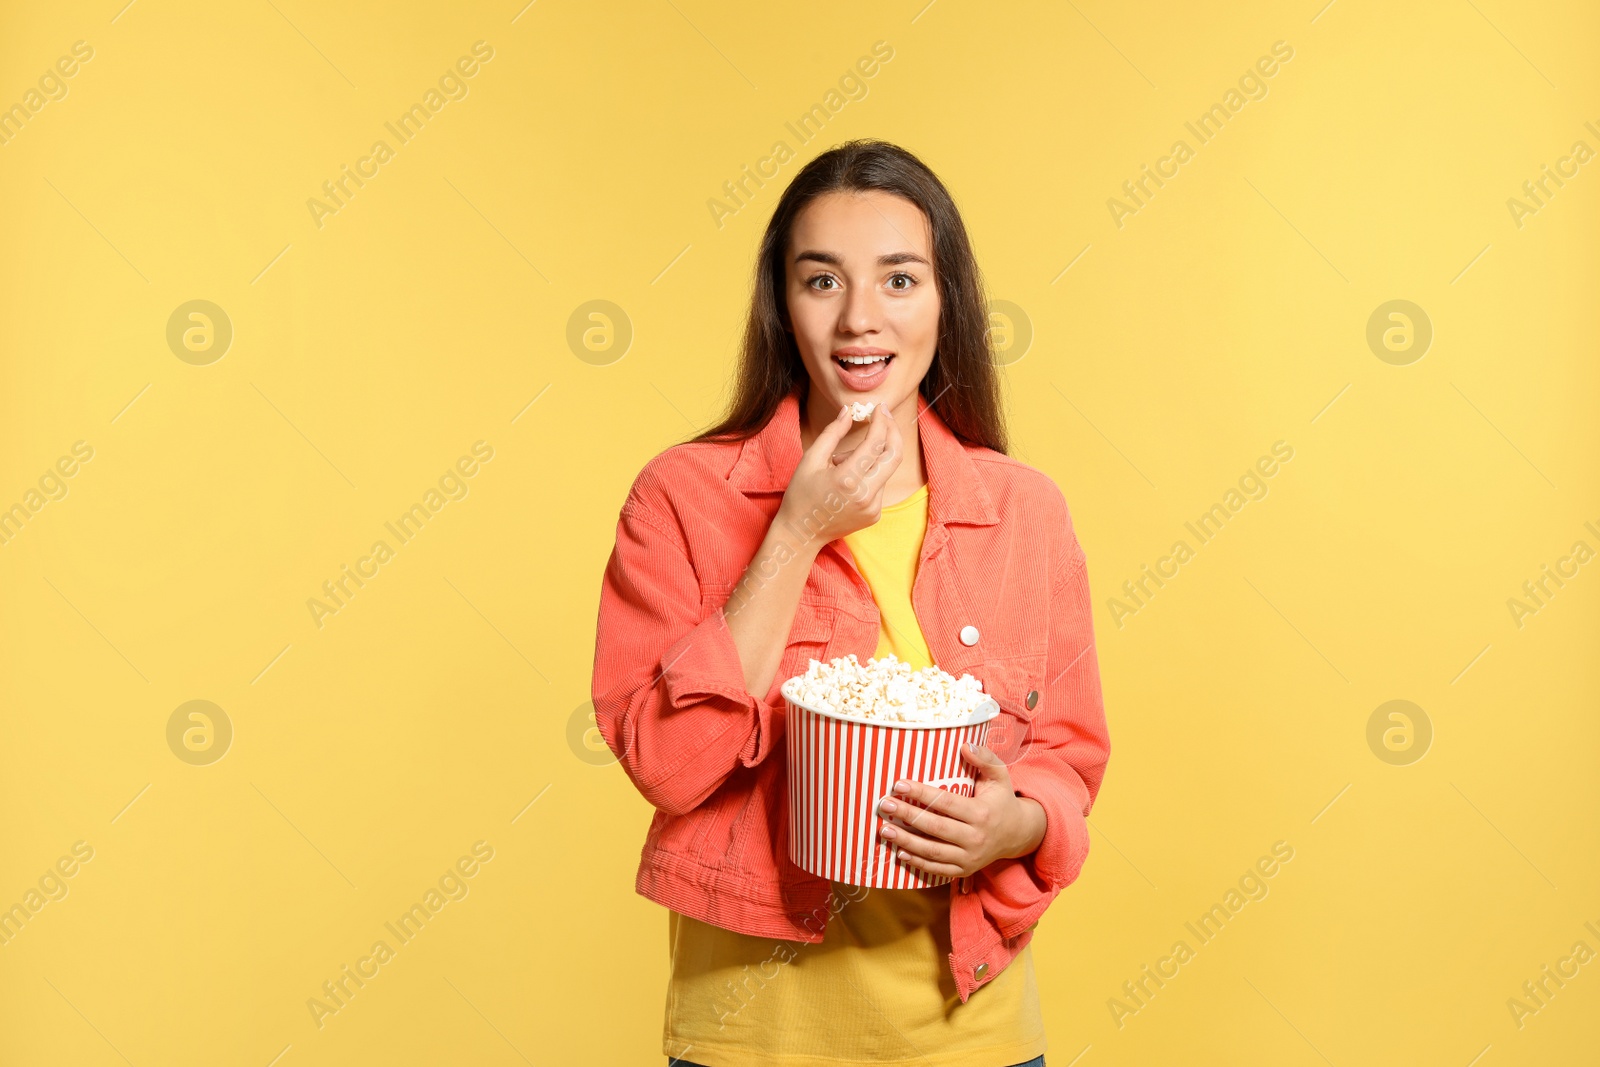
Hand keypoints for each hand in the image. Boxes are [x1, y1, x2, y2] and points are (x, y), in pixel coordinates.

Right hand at [777, 402, 902, 544]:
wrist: (801, 534)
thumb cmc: (801, 495)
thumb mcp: (811, 460)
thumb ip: (832, 433)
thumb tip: (849, 411)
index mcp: (847, 480)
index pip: (875, 443)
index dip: (881, 421)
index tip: (878, 408)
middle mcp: (865, 495)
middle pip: (894, 455)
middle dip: (893, 431)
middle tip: (884, 416)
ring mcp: (873, 507)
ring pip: (885, 469)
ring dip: (872, 457)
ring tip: (842, 462)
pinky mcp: (875, 514)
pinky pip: (880, 484)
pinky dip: (869, 474)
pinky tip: (847, 481)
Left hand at [875, 743, 1046, 879]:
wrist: (1018, 834)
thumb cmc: (1002, 801)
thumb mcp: (999, 777)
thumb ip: (985, 759)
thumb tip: (966, 746)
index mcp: (981, 813)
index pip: (945, 802)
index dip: (921, 793)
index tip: (898, 784)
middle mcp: (975, 838)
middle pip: (935, 827)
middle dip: (907, 816)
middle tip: (885, 805)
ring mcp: (970, 857)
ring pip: (933, 851)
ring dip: (906, 841)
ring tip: (884, 830)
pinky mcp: (965, 870)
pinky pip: (938, 869)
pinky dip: (918, 863)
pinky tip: (900, 852)